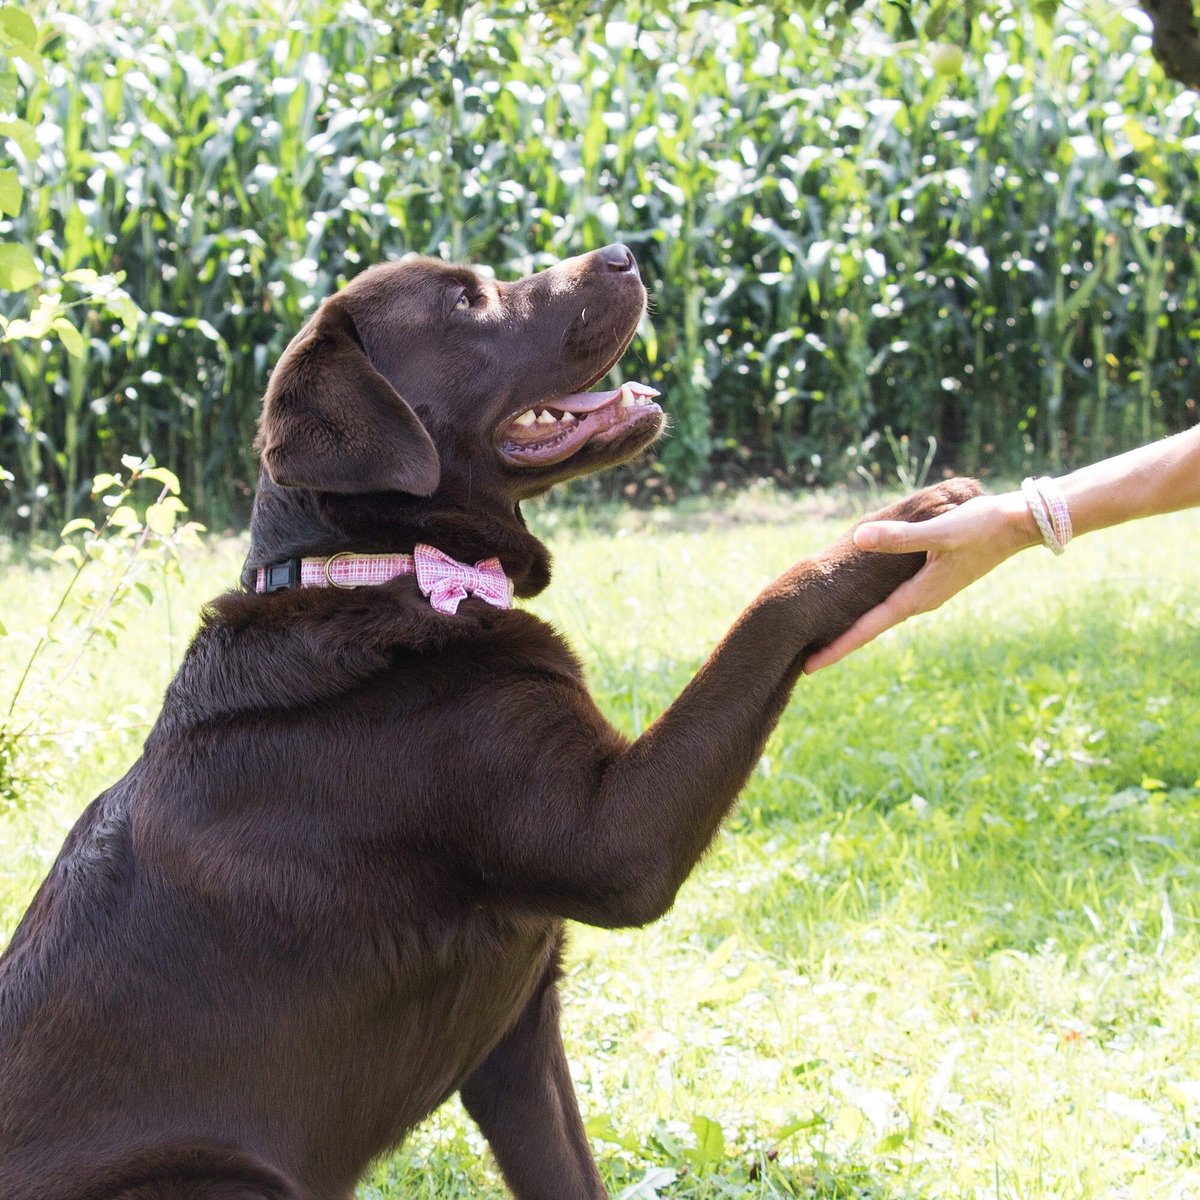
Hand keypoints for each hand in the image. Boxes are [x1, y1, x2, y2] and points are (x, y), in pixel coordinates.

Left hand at [803, 491, 1038, 672]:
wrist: (1020, 525)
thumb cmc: (983, 527)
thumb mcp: (940, 532)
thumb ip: (900, 538)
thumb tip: (861, 538)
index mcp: (918, 597)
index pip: (868, 628)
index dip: (837, 647)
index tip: (810, 666)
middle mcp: (920, 601)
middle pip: (870, 628)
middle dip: (839, 645)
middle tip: (804, 662)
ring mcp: (927, 593)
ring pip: (881, 616)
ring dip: (854, 630)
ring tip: (822, 641)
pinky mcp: (932, 581)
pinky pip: (892, 603)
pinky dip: (871, 612)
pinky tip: (859, 610)